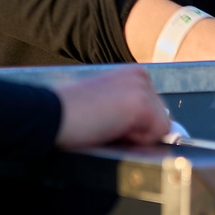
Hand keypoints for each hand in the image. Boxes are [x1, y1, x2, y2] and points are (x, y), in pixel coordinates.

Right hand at [47, 66, 175, 147]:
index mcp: (132, 74)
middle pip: (162, 117)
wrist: (49, 115)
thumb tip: (165, 132)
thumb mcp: (108, 105)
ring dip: (137, 135)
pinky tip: (112, 128)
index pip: (156, 109)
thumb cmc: (72, 116)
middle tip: (106, 124)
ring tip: (108, 126)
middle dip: (139, 129)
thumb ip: (132, 112)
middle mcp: (140, 75)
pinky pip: (158, 134)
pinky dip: (137, 140)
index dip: (137, 125)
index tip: (109, 120)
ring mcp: (142, 88)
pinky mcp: (141, 103)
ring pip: (162, 127)